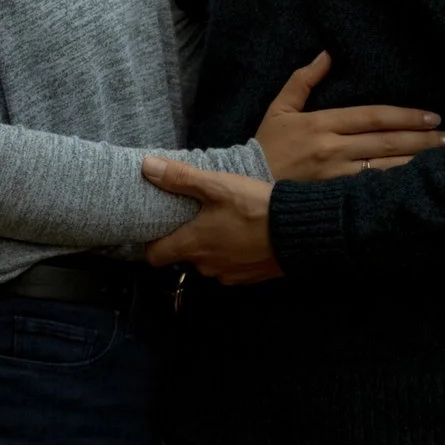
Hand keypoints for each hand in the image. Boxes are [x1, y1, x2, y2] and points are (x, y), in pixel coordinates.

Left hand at [142, 157, 281, 282]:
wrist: (298, 230)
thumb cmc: (254, 207)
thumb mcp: (217, 185)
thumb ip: (181, 177)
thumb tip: (146, 166)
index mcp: (193, 245)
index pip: (155, 256)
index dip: (152, 242)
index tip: (158, 225)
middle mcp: (206, 266)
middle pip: (183, 256)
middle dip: (186, 237)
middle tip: (194, 214)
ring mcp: (228, 274)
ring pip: (208, 261)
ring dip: (211, 245)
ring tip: (222, 221)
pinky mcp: (249, 278)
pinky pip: (230, 266)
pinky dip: (232, 253)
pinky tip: (244, 234)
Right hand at [251, 51, 444, 181]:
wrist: (246, 185)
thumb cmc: (265, 146)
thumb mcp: (279, 108)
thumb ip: (303, 80)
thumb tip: (327, 54)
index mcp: (322, 124)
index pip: (373, 117)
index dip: (405, 116)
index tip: (432, 117)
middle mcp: (332, 149)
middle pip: (387, 142)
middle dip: (423, 140)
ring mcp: (335, 176)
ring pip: (385, 168)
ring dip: (417, 163)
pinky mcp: (334, 197)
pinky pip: (372, 192)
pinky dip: (397, 186)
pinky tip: (419, 184)